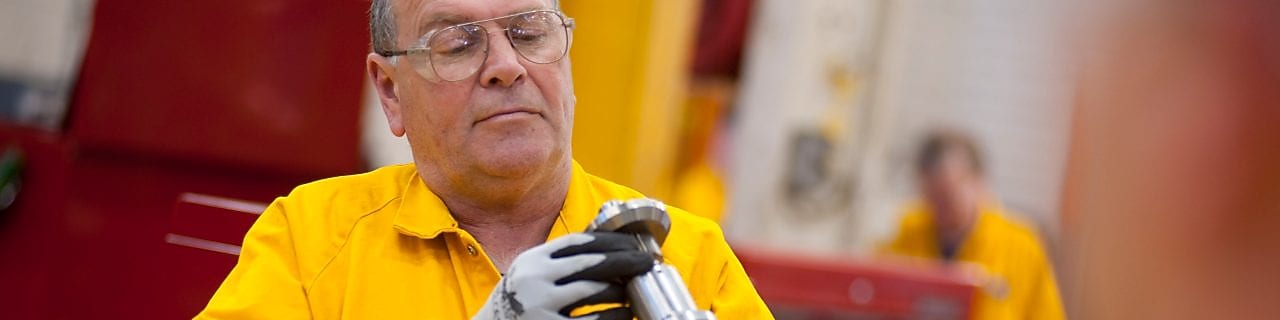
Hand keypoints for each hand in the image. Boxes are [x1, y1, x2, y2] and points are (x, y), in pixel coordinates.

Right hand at [473, 232, 653, 319]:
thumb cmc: (518, 302)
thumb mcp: (530, 273)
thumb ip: (558, 261)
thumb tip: (605, 247)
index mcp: (533, 260)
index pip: (580, 241)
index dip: (612, 241)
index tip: (633, 244)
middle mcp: (535, 279)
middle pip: (592, 262)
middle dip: (626, 260)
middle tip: (648, 262)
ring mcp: (540, 306)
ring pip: (594, 291)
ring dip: (620, 290)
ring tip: (632, 291)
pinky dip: (615, 317)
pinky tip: (625, 314)